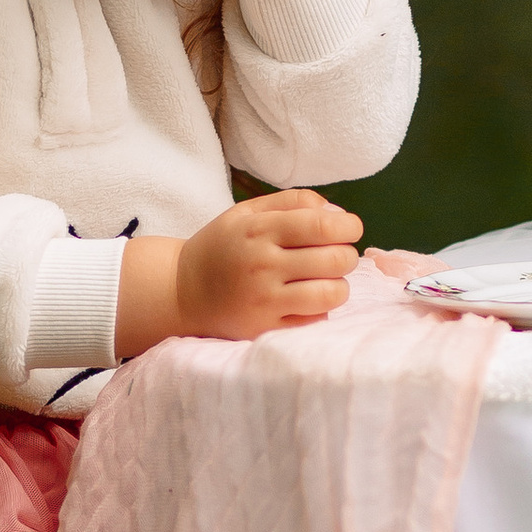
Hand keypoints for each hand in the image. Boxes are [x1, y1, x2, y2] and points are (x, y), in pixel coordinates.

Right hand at [116, 192, 363, 352]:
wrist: (181, 291)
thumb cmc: (222, 247)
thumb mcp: (248, 212)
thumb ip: (293, 202)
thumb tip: (338, 213)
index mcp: (259, 230)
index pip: (323, 225)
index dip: (349, 226)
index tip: (349, 229)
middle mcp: (263, 265)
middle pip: (336, 259)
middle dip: (347, 255)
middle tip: (335, 256)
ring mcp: (265, 301)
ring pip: (332, 293)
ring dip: (339, 285)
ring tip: (325, 280)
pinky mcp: (265, 329)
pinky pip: (315, 319)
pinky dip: (320, 309)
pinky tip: (306, 300)